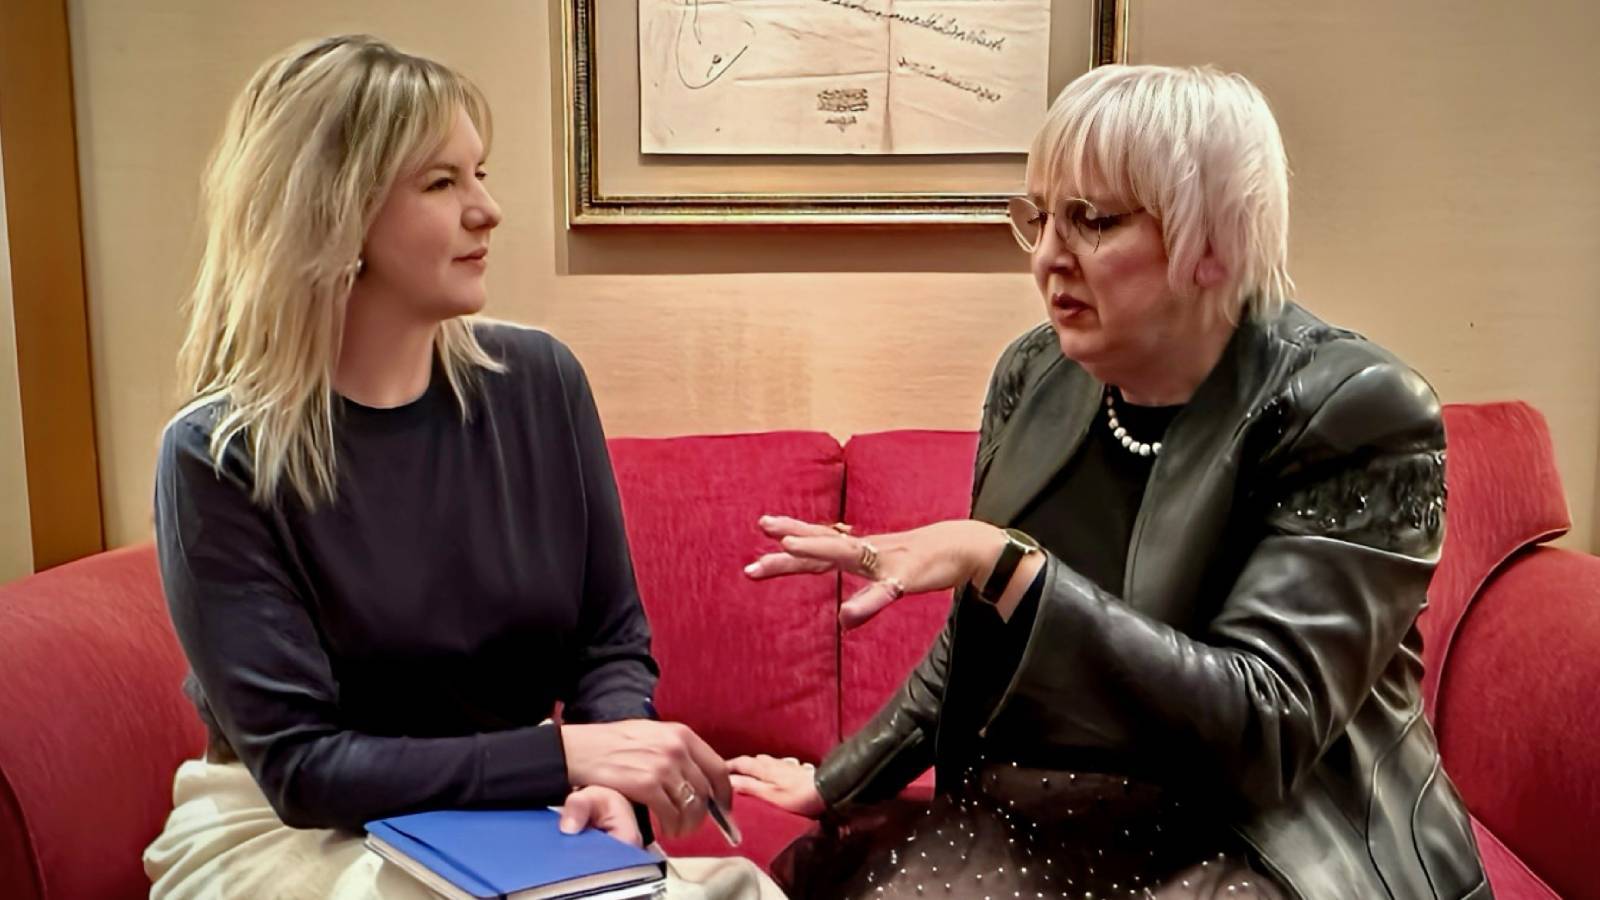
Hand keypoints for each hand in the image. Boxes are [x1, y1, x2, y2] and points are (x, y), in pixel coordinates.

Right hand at [562, 720, 731, 837]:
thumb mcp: (652, 734)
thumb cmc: (613, 743)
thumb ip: (676, 750)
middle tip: (693, 826)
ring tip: (678, 831)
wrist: (580, 748)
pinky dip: (672, 827)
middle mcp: (676, 748)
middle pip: (705, 791)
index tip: (723, 809)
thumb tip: (698, 776)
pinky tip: (665, 830)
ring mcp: (662, 766)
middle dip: (702, 814)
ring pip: (691, 805)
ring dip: (688, 824)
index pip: (718, 768)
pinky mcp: (646, 784)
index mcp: (681, 734)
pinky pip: (671, 813)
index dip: (724, 793)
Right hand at [728, 754, 824, 817]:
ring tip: (748, 771)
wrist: (828, 790)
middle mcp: (774, 763)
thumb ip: (750, 787)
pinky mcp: (797, 770)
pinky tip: (774, 771)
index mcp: (765, 768)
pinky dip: (770, 767)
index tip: (716, 769)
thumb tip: (728, 781)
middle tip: (729, 772)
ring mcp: (787, 765)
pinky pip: (778, 765)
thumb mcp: (770, 794)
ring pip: (766, 761)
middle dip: (740, 764)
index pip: (741, 763)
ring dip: (755, 764)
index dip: (728, 766)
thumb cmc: (798, 796)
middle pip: (753, 760)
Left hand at [744, 516, 1001, 627]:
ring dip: (817, 547)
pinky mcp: (907, 577)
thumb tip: (843, 618)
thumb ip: (863, 592)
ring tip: (789, 546)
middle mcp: (867, 549)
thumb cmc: (924, 558)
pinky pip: (884, 592)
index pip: (820, 542)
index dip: (791, 535)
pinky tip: (846, 618)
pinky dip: (865, 603)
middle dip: (789, 540)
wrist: (966, 546)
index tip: (762, 526)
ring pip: (847, 552)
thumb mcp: (888, 573)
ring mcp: (886, 560)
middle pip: (822, 543)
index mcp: (861, 549)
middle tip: (759, 536)